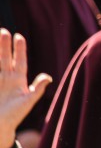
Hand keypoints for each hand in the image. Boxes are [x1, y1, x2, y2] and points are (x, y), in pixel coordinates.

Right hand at [0, 29, 51, 147]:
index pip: (20, 61)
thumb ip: (37, 89)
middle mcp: (6, 78)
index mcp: (18, 80)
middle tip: (3, 31)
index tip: (19, 36)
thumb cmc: (15, 116)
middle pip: (5, 58)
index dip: (20, 49)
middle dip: (4, 45)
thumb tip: (48, 77)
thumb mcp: (28, 102)